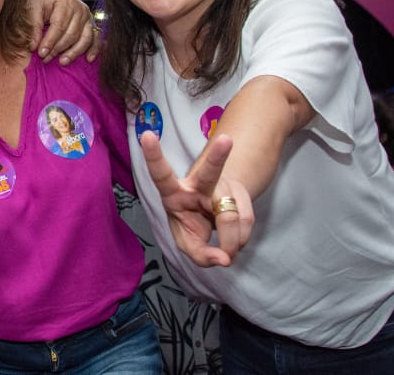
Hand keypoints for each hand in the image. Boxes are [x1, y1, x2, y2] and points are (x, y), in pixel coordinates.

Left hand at [27, 0, 99, 64]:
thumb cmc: (40, 0)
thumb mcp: (32, 8)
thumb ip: (33, 27)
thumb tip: (33, 46)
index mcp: (65, 1)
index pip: (59, 26)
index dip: (50, 41)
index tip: (41, 53)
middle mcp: (79, 8)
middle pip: (71, 34)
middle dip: (58, 49)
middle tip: (46, 59)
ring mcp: (87, 16)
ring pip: (84, 38)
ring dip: (74, 52)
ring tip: (62, 62)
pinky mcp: (91, 23)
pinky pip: (96, 38)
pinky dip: (94, 49)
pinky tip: (88, 59)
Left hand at [140, 131, 253, 266]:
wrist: (215, 218)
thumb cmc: (192, 224)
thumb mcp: (188, 243)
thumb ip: (200, 255)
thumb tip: (223, 259)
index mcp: (173, 192)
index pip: (161, 173)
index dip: (153, 156)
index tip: (146, 134)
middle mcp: (198, 184)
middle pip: (209, 172)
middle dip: (217, 157)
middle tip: (226, 140)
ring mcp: (221, 186)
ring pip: (233, 215)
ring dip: (232, 241)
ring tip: (226, 251)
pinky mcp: (240, 194)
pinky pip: (247, 221)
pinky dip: (241, 239)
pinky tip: (234, 240)